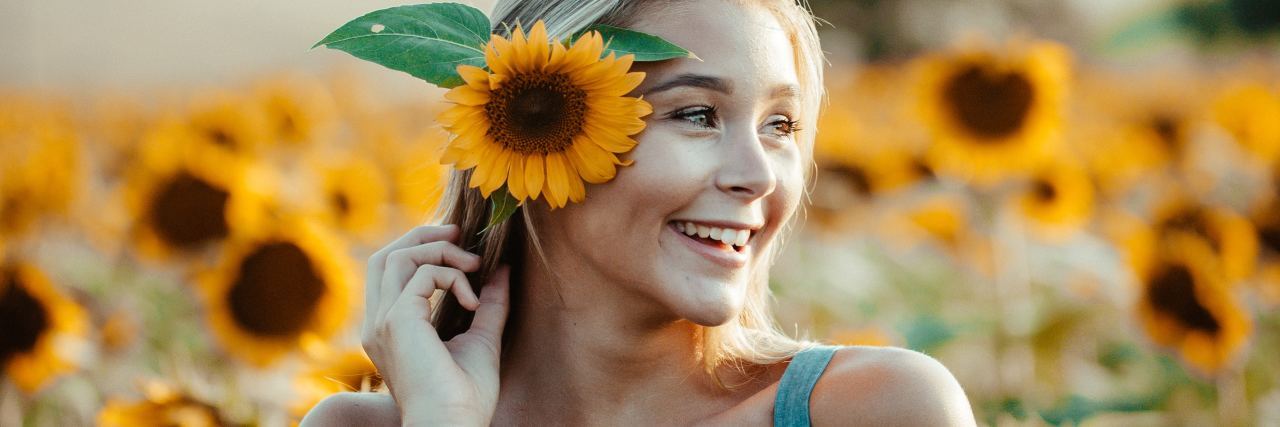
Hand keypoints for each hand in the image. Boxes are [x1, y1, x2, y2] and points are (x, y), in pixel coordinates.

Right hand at [362, 224, 511, 426]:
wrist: (455, 425)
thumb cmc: (466, 396)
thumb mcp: (481, 338)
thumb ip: (488, 303)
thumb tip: (501, 270)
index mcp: (389, 329)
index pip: (389, 272)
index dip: (420, 249)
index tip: (460, 245)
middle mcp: (377, 323)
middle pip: (385, 256)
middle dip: (422, 236)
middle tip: (460, 233)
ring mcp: (383, 321)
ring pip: (397, 256)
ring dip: (440, 250)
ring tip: (474, 265)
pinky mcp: (397, 320)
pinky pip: (423, 274)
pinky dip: (453, 276)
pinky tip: (473, 302)